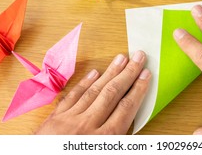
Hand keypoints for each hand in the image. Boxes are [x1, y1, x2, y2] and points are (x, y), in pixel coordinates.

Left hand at [35, 51, 150, 133]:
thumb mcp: (103, 153)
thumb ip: (117, 140)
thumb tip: (131, 123)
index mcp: (103, 140)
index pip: (126, 108)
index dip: (138, 89)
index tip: (146, 74)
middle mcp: (87, 126)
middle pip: (112, 94)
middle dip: (128, 73)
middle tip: (138, 57)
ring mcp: (69, 120)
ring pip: (94, 91)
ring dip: (110, 72)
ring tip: (121, 58)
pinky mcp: (55, 119)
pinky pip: (73, 96)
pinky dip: (84, 83)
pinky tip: (94, 73)